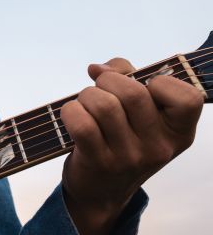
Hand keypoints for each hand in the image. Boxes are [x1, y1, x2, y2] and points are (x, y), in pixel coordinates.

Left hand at [60, 58, 203, 234]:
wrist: (100, 190)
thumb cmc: (121, 139)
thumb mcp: (138, 113)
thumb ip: (127, 75)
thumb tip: (97, 69)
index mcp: (178, 131)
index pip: (188, 98)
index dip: (161, 82)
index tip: (144, 86)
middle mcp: (159, 147)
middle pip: (133, 93)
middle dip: (108, 81)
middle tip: (100, 90)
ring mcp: (130, 157)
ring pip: (103, 105)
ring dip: (86, 96)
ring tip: (86, 105)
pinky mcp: (100, 162)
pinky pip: (82, 124)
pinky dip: (71, 111)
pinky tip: (73, 116)